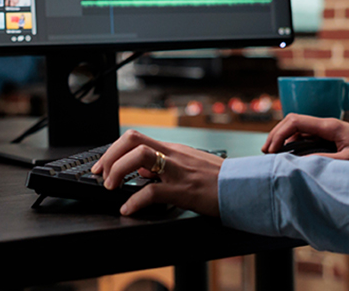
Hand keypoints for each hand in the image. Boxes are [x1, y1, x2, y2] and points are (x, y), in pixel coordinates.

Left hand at [90, 129, 223, 216]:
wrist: (246, 188)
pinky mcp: (185, 190)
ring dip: (118, 170)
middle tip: (102, 175)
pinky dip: (134, 200)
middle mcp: (172, 155)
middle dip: (110, 155)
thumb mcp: (188, 166)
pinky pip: (153, 191)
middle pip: (132, 139)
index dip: (113, 149)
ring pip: (140, 157)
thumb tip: (139, 169)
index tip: (102, 165)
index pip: (134, 138)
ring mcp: (178, 171)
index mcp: (172, 149)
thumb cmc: (219, 180)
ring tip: (111, 187)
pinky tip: (128, 209)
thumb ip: (163, 164)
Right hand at [262, 114, 348, 165]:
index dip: (279, 134)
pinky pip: (305, 136)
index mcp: (329, 126)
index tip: (272, 150)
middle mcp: (325, 124)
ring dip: (282, 139)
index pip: (295, 122)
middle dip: (276, 135)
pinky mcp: (328, 136)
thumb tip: (298, 161)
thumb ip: (324, 160)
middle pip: (292, 122)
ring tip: (273, 154)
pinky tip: (287, 153)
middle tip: (266, 152)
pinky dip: (292, 143)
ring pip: (297, 129)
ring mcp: (326, 130)